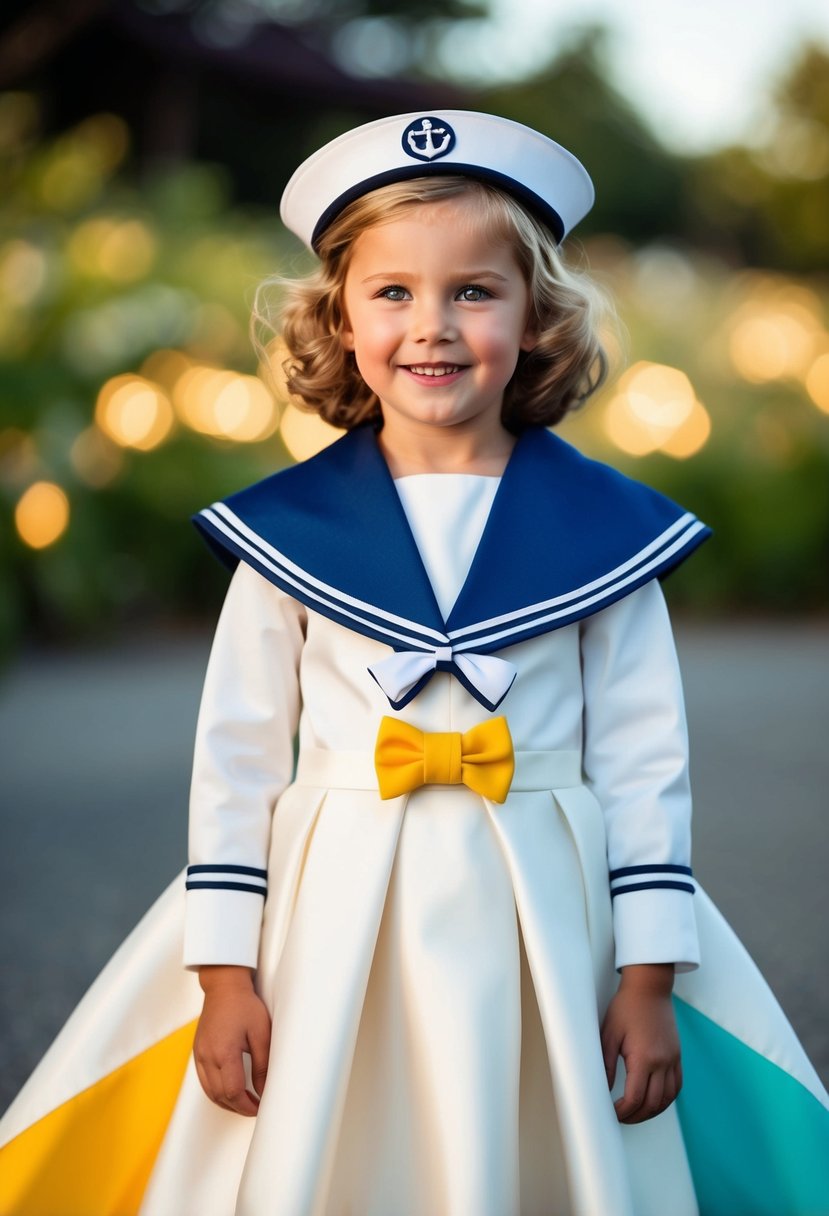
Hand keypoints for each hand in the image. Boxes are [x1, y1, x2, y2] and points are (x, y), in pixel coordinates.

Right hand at [193, 965, 271, 1115]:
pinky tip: (230, 1091)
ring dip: (227, 1103)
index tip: (260, 1107)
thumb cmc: (244, 1005)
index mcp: (224, 1052)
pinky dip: (217, 1092)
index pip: (233, 1092)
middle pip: (220, 1096)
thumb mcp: (261, 1033)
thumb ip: (262, 1065)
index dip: (248, 1105)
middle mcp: (208, 1056)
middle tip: (256, 1108)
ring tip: (245, 1103)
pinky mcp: (197, 1052)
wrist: (224, 986)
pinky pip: (204, 1081)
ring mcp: (199, 1055)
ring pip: (210, 1092)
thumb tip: (264, 1091)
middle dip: (238, 1107)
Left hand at [600, 963, 681, 1123]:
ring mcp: (673, 1059)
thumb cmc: (626, 1007)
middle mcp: (662, 1062)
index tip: (612, 1113)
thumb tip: (602, 1089)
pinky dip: (667, 1099)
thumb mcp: (609, 1034)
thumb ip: (605, 1065)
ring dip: (652, 1111)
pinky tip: (655, 1101)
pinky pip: (677, 1086)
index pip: (635, 1097)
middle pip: (652, 1103)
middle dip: (636, 1116)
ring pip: (668, 1098)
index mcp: (644, 1057)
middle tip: (622, 1117)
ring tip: (637, 1113)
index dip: (623, 1111)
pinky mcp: (677, 1055)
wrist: (649, 988)